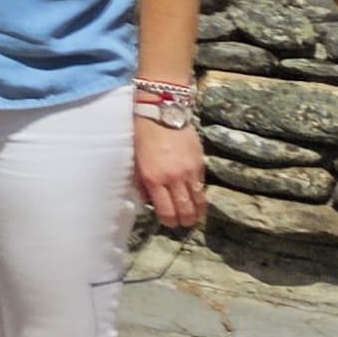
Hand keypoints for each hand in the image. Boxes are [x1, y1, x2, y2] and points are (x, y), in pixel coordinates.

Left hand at [133, 116, 207, 232]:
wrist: (160, 113)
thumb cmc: (142, 136)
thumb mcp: (135, 161)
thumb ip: (142, 182)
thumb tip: (149, 199)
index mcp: (154, 179)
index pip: (166, 211)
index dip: (169, 221)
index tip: (169, 223)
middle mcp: (173, 178)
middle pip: (185, 209)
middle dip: (185, 220)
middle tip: (183, 223)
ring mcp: (189, 171)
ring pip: (198, 200)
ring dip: (197, 212)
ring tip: (195, 216)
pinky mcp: (200, 163)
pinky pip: (202, 185)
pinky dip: (200, 194)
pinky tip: (198, 198)